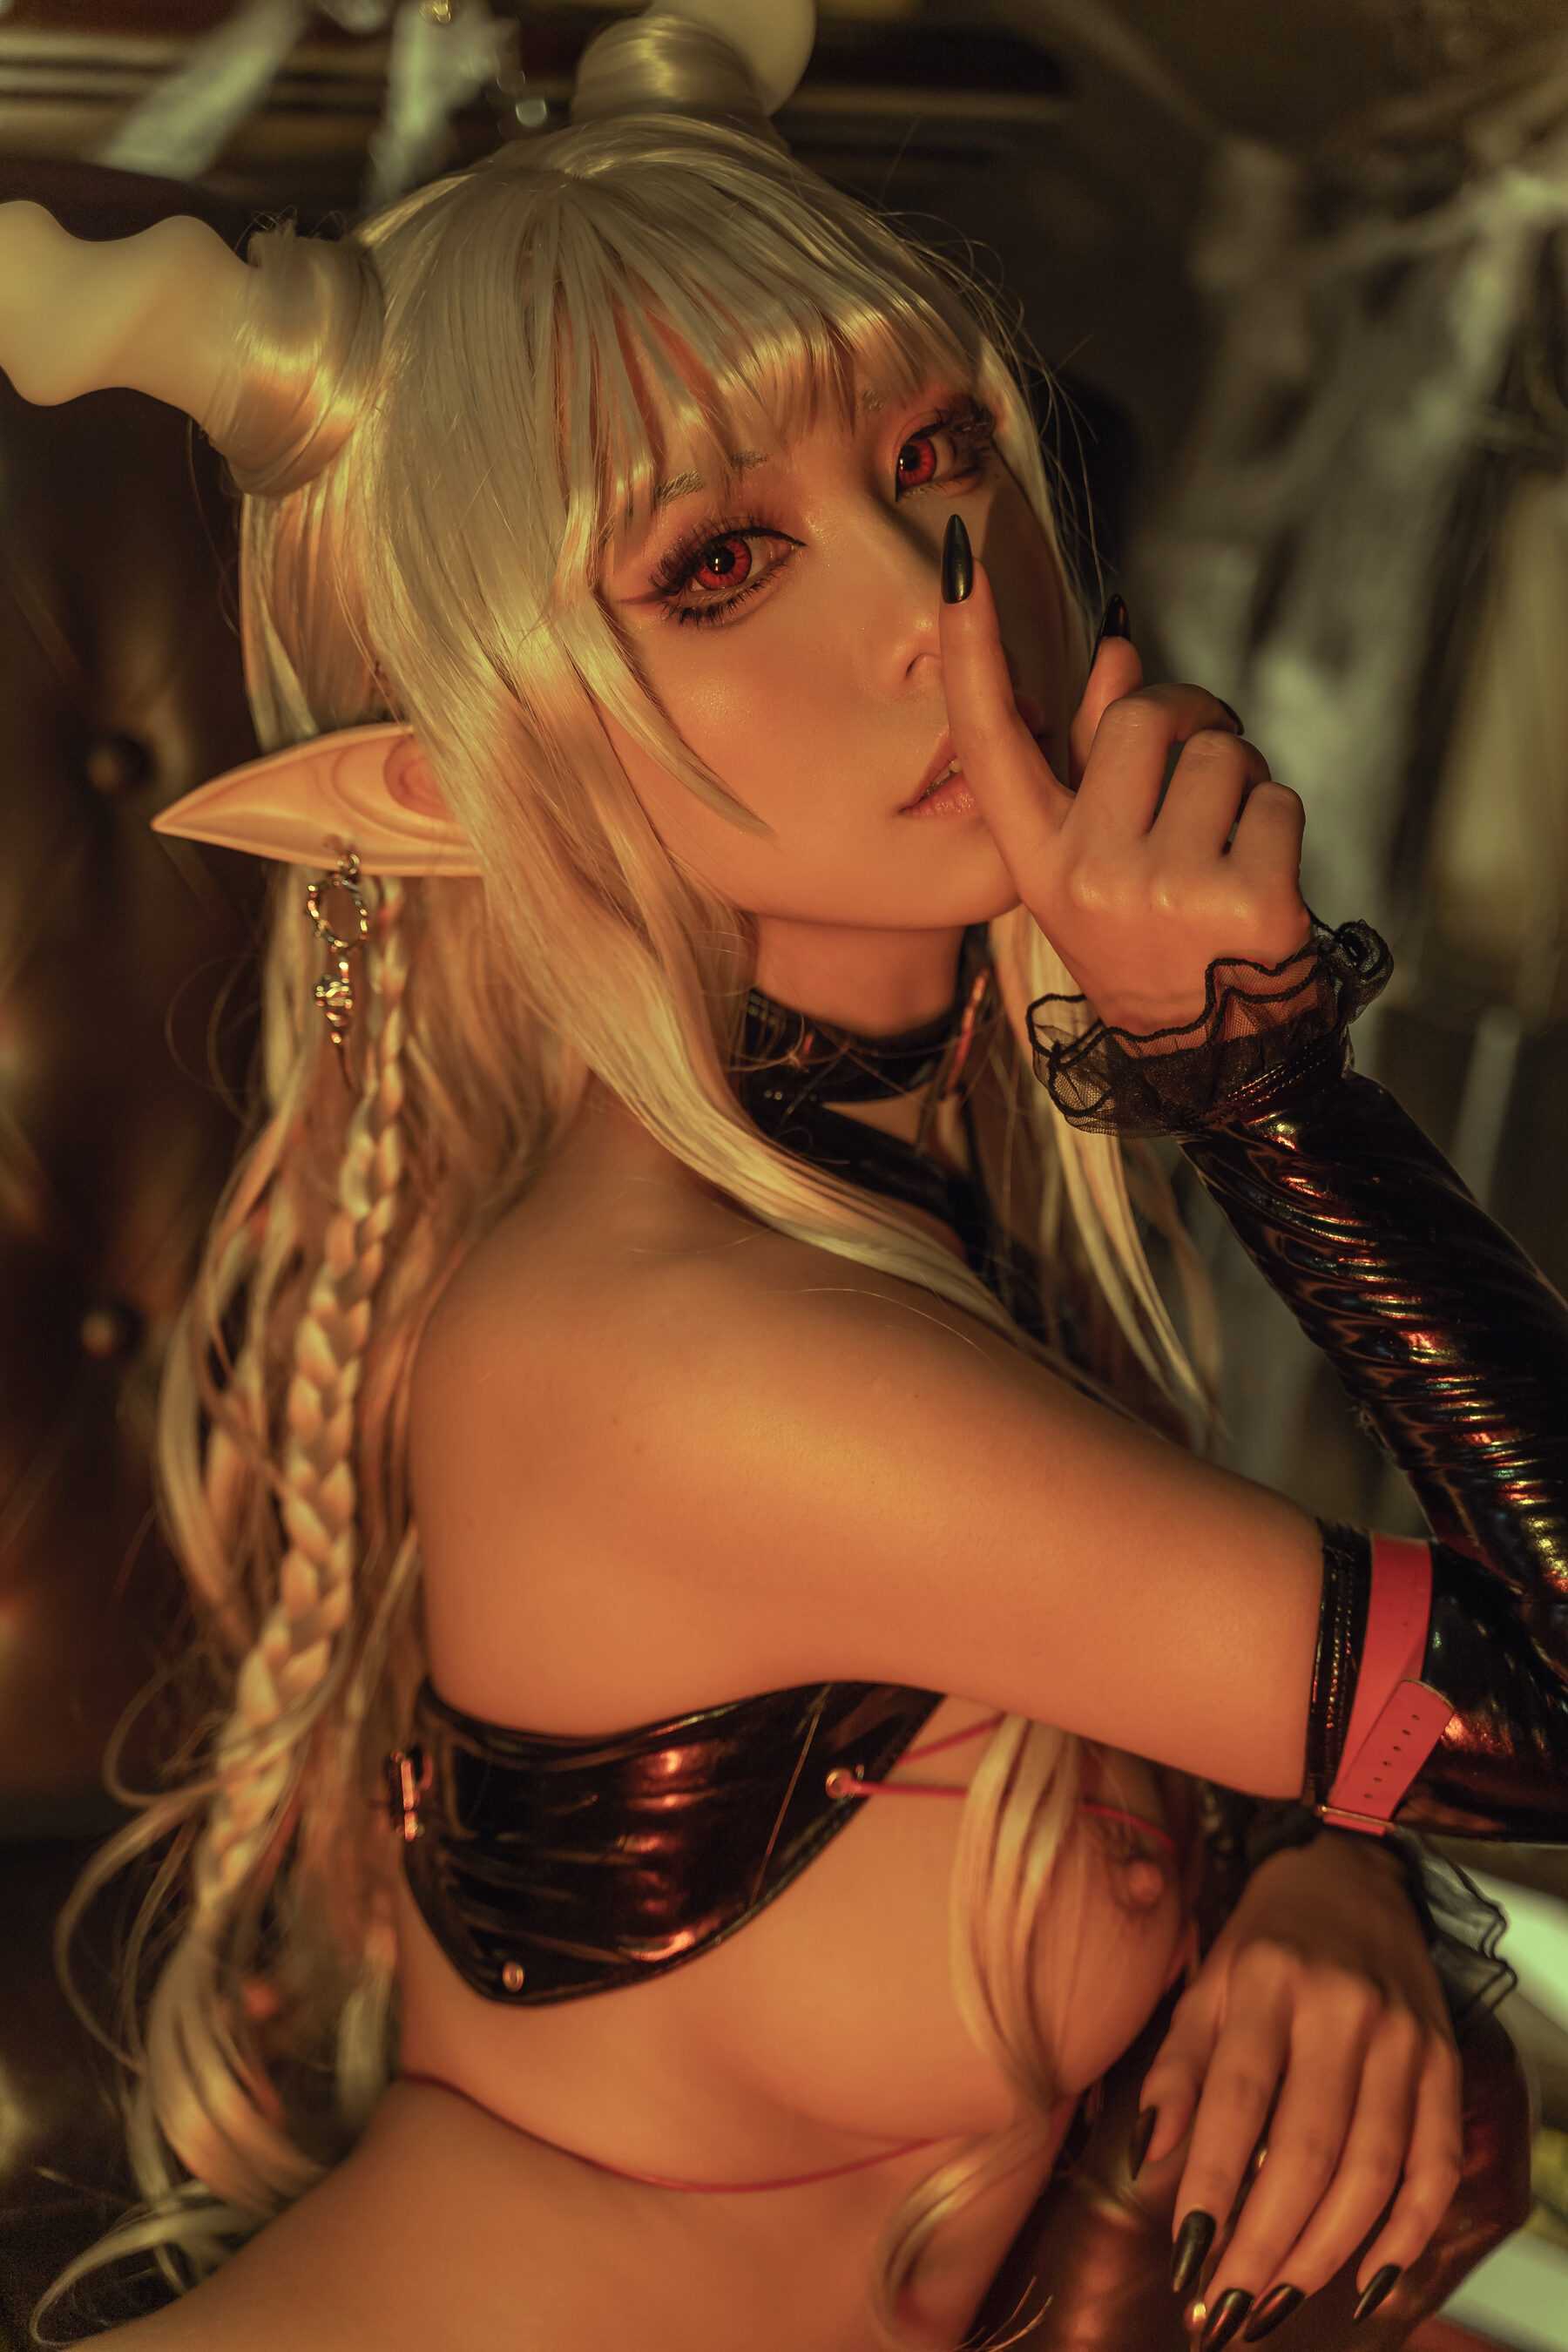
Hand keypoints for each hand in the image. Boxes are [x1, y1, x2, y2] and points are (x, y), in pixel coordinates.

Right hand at [939, 524, 1310, 1032]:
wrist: (1215, 1063)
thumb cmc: (1156, 945)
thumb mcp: (1100, 865)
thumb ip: (1098, 758)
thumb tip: (1117, 647)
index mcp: (1038, 862)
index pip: (993, 742)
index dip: (974, 652)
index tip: (961, 567)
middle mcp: (1088, 874)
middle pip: (1144, 715)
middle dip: (1191, 724)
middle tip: (1201, 780)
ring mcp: (1164, 889)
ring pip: (1222, 754)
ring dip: (1240, 785)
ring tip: (1224, 851)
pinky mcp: (1244, 900)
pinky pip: (1277, 799)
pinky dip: (1279, 826)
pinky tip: (1258, 882)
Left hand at [1135, 1833, 1463, 2344]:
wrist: (1350, 1874)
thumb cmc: (1262, 1941)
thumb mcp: (1205, 1983)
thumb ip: (1176, 2070)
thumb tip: (1148, 2166)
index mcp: (1268, 1983)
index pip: (1237, 2103)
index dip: (1210, 2187)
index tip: (1185, 2258)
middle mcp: (1341, 2010)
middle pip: (1308, 2151)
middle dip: (1265, 2243)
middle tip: (1228, 2307)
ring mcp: (1402, 2037)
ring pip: (1373, 2170)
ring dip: (1324, 2251)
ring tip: (1278, 2300)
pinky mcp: (1445, 2061)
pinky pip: (1435, 2164)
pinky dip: (1407, 2232)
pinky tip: (1368, 2279)